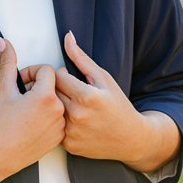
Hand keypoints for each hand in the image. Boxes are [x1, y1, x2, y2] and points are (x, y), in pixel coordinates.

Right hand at [0, 38, 64, 179]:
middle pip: (53, 84)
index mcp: (46, 95)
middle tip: (22, 98)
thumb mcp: (3, 90)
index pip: (47, 70)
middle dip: (38, 86)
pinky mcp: (61, 136)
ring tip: (27, 111)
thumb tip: (4, 43)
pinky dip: (48, 115)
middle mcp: (58, 109)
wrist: (1, 155)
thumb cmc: (1, 124)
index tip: (21, 83)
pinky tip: (33, 123)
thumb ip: (7, 63)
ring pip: (56, 100)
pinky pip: (59, 116)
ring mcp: (62, 124)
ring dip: (44, 100)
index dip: (31, 73)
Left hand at [55, 32, 179, 170]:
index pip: (57, 76)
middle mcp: (76, 116)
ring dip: (57, 105)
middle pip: (52, 92)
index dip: (64, 75)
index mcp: (85, 97)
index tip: (71, 79)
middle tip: (70, 91)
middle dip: (59, 89)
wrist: (131, 138)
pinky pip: (55, 126)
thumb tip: (67, 37)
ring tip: (71, 104)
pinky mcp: (68, 145)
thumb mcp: (103, 78)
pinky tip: (74, 121)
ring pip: (51, 109)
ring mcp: (71, 133)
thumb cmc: (118, 105)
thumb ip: (81, 58)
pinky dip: (61, 122)